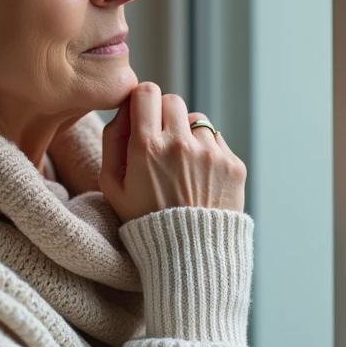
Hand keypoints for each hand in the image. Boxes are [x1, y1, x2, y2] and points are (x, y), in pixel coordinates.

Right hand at [99, 82, 246, 222]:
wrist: (189, 254)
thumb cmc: (144, 220)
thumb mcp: (112, 186)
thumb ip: (113, 140)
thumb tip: (124, 109)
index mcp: (147, 147)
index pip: (147, 92)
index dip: (142, 101)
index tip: (142, 116)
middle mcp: (180, 144)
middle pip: (173, 100)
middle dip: (164, 115)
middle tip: (161, 141)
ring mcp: (210, 153)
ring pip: (196, 120)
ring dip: (187, 134)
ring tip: (182, 166)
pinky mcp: (233, 164)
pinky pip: (217, 140)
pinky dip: (207, 152)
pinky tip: (199, 178)